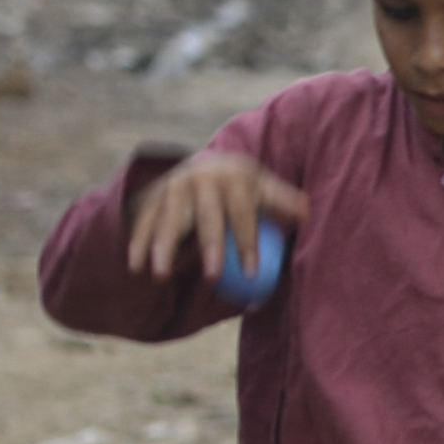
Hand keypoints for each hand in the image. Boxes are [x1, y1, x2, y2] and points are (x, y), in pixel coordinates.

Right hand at [126, 151, 306, 281]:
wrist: (205, 165)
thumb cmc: (243, 188)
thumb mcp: (264, 187)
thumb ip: (282, 201)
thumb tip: (307, 214)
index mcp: (234, 177)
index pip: (243, 214)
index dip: (248, 243)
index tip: (251, 275)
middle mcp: (202, 179)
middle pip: (207, 217)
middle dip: (210, 246)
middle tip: (213, 278)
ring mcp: (174, 187)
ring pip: (169, 220)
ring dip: (163, 247)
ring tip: (160, 276)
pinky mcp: (152, 196)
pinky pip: (144, 223)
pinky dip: (139, 244)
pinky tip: (136, 268)